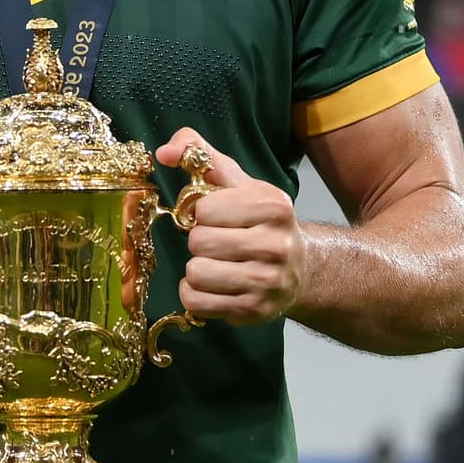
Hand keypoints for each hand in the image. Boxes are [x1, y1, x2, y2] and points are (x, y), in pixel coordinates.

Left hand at [155, 128, 303, 324]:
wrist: (299, 268)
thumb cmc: (258, 219)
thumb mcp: (237, 181)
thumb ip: (200, 154)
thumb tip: (164, 152)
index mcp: (272, 206)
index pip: (205, 209)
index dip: (203, 213)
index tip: (218, 216)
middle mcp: (275, 244)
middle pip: (199, 242)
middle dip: (199, 242)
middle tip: (215, 242)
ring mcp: (267, 281)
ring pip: (196, 274)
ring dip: (196, 269)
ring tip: (215, 263)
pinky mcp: (254, 310)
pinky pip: (197, 303)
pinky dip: (195, 294)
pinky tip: (212, 285)